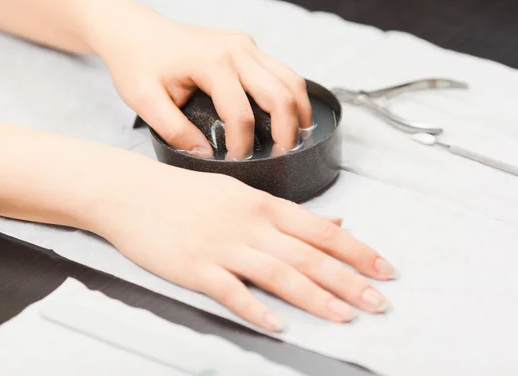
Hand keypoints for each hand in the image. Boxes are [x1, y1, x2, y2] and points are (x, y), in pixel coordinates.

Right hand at [89, 161, 396, 331]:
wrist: (133, 192)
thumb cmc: (187, 193)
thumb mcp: (242, 194)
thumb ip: (288, 214)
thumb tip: (333, 223)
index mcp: (264, 205)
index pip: (321, 230)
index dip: (357, 250)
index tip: (384, 268)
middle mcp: (250, 225)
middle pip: (309, 256)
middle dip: (349, 280)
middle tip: (378, 302)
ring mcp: (223, 246)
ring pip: (279, 274)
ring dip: (315, 298)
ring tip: (344, 316)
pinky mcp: (196, 267)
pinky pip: (231, 291)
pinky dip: (256, 309)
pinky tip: (278, 325)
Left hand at [90, 3, 311, 159]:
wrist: (136, 31)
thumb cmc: (138, 63)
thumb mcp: (144, 101)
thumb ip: (175, 132)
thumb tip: (205, 155)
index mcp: (212, 62)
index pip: (241, 114)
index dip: (242, 145)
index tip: (235, 162)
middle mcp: (236, 49)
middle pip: (280, 95)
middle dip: (287, 132)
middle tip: (282, 157)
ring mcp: (245, 45)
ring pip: (290, 79)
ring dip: (299, 112)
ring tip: (296, 141)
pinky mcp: (248, 46)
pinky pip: (282, 72)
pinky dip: (291, 96)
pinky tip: (289, 117)